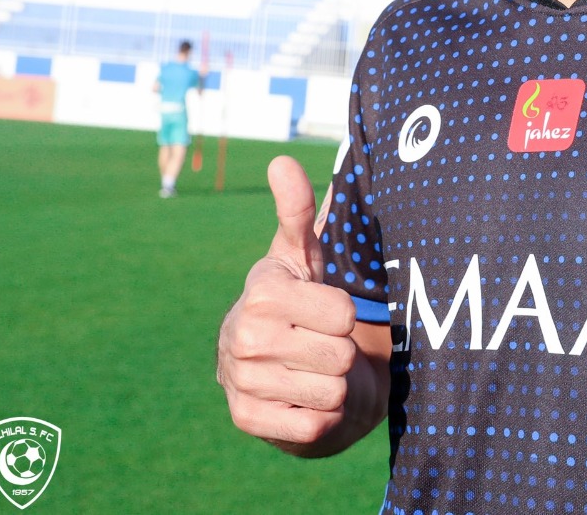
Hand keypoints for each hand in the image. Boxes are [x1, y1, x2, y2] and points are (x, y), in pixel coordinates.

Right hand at [217, 156, 357, 450]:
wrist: (279, 365)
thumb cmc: (301, 298)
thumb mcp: (305, 252)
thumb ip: (297, 209)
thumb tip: (281, 160)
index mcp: (262, 289)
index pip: (342, 313)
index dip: (346, 314)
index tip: (328, 309)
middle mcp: (243, 335)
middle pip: (339, 355)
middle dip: (343, 353)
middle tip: (323, 342)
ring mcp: (240, 380)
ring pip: (330, 392)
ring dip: (335, 385)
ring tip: (314, 368)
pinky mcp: (246, 420)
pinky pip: (312, 427)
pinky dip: (321, 417)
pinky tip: (303, 396)